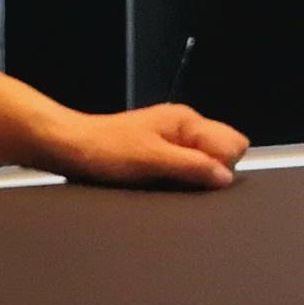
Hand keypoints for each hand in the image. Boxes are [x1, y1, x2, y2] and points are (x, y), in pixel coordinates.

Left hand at [45, 103, 247, 188]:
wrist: (69, 147)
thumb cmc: (105, 150)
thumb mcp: (151, 160)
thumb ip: (192, 166)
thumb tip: (226, 178)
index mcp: (187, 121)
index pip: (234, 143)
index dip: (222, 166)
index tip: (196, 179)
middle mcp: (184, 126)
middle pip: (224, 151)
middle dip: (213, 171)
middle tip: (181, 180)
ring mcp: (172, 138)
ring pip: (206, 160)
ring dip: (194, 176)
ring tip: (166, 181)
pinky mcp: (160, 151)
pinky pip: (186, 166)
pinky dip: (180, 177)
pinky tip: (160, 183)